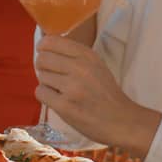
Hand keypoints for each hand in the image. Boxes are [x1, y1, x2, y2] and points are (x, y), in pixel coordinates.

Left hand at [33, 34, 158, 153]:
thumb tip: (45, 48)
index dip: (43, 47)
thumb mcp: (97, 66)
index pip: (52, 41)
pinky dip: (45, 97)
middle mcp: (79, 67)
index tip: (43, 52)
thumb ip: (74, 56)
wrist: (120, 120)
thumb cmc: (106, 93)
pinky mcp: (64, 105)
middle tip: (51, 75)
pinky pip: (40, 93)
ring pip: (41, 76)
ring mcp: (71, 87)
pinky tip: (58, 100)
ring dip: (46, 83)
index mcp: (87, 55)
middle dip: (43, 66)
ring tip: (60, 91)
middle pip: (42, 58)